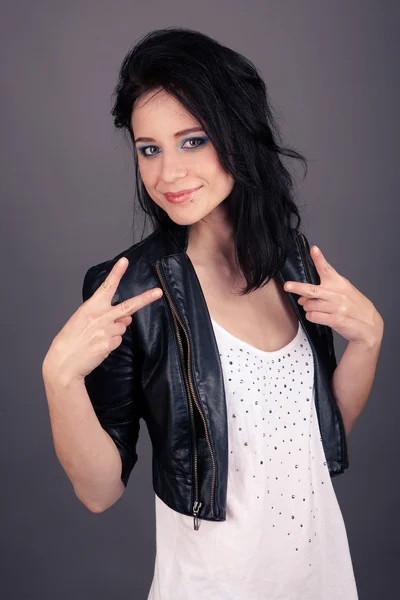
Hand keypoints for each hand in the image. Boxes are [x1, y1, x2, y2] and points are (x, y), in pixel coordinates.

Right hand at [43, 257, 162, 383]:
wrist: (63, 363)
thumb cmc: (70, 340)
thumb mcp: (83, 321)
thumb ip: (104, 316)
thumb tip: (127, 318)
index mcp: (90, 307)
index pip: (106, 287)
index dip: (116, 273)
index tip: (124, 261)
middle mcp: (100, 316)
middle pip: (128, 306)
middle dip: (145, 298)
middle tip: (158, 292)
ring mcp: (106, 330)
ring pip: (122, 327)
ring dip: (115, 331)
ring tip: (98, 338)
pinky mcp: (109, 344)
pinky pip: (118, 341)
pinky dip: (112, 343)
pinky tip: (99, 347)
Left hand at [283, 245, 383, 348]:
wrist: (370, 325)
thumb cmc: (355, 307)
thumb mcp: (345, 292)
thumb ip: (324, 292)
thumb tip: (302, 297)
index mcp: (340, 283)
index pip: (327, 269)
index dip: (319, 258)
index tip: (314, 249)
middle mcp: (337, 294)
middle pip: (312, 289)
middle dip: (297, 287)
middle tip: (287, 286)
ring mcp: (336, 307)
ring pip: (309, 305)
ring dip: (308, 307)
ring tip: (316, 308)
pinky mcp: (335, 320)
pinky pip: (313, 316)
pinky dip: (311, 316)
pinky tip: (318, 316)